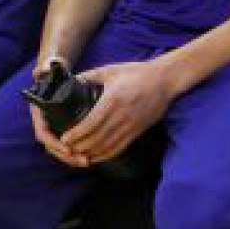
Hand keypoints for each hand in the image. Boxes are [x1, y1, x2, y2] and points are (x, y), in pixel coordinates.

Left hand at [62, 58, 176, 162]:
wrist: (164, 80)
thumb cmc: (136, 72)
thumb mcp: (110, 70)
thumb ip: (88, 76)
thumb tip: (69, 81)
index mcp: (113, 100)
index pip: (91, 122)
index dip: (77, 133)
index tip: (64, 138)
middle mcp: (122, 115)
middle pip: (97, 138)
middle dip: (79, 146)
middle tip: (66, 149)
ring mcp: (131, 125)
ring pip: (107, 146)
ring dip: (91, 153)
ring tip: (76, 156)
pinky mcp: (138, 131)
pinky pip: (120, 147)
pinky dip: (105, 155)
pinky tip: (95, 158)